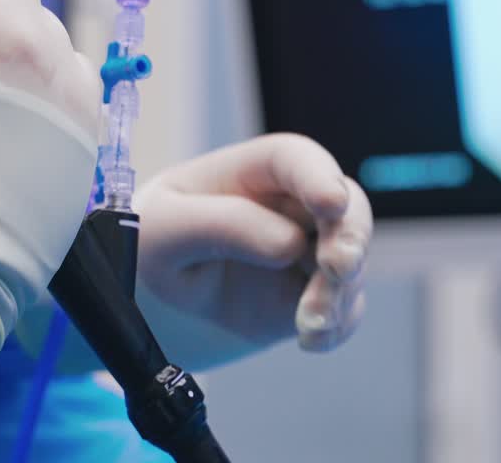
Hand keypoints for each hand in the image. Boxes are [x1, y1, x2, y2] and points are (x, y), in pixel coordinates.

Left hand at [133, 133, 371, 367]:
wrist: (149, 308)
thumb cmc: (151, 248)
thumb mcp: (164, 230)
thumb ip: (221, 226)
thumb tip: (289, 244)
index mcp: (249, 173)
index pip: (294, 159)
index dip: (318, 175)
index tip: (331, 203)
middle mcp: (288, 206)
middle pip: (346, 205)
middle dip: (351, 236)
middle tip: (338, 268)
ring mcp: (304, 253)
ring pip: (350, 262)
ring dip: (339, 293)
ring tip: (308, 325)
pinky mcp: (309, 297)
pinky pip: (345, 309)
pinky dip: (337, 326)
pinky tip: (310, 340)